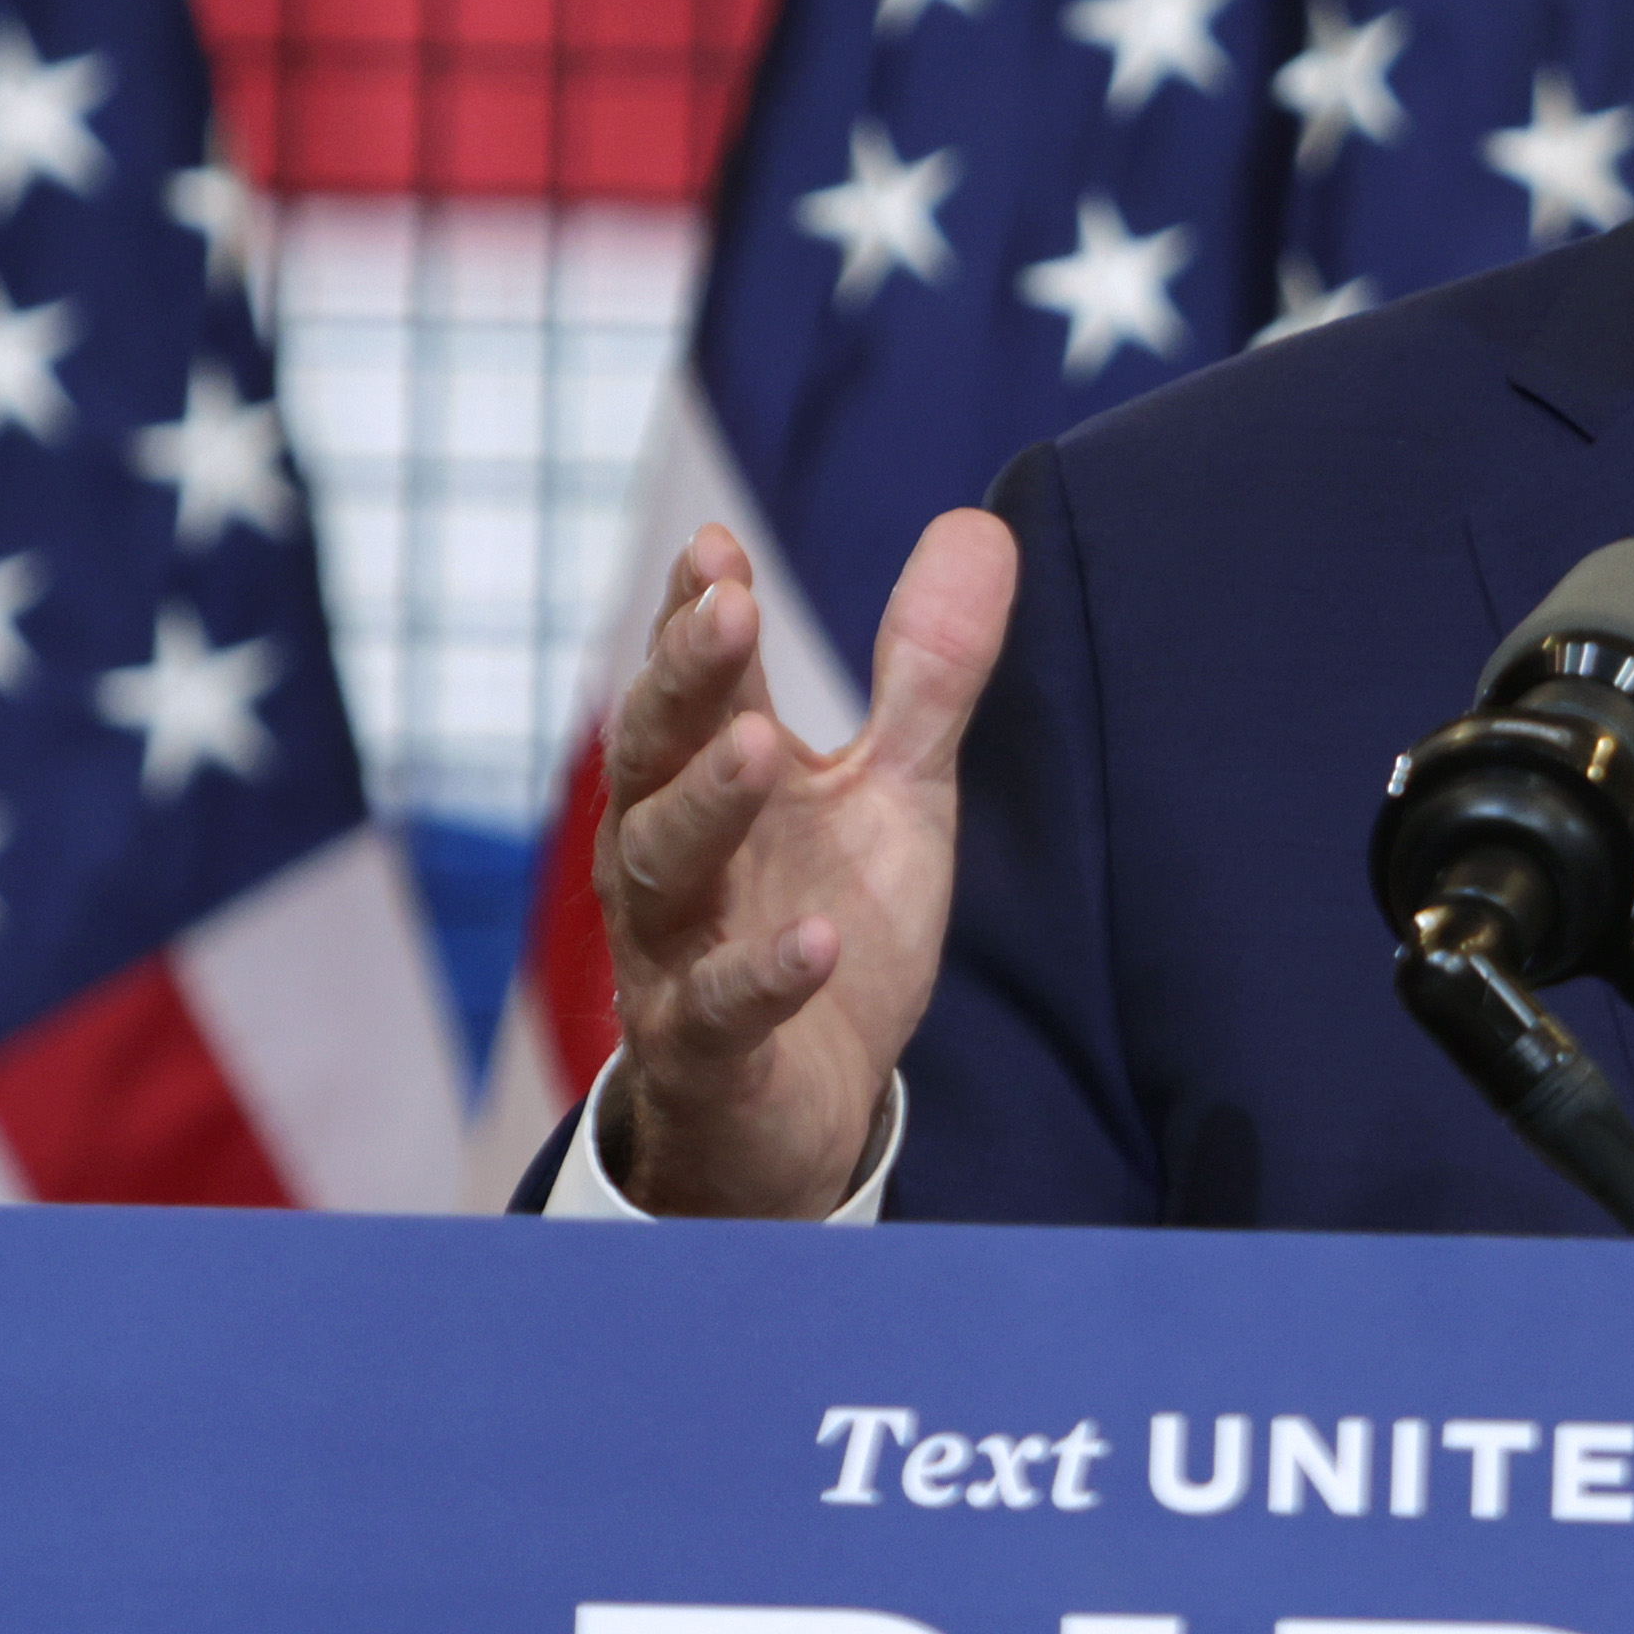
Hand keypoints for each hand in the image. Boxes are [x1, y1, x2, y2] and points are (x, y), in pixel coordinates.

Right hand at [590, 509, 1015, 1216]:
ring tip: (757, 745)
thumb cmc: (829, 920)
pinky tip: (817, 941)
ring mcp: (676, 951)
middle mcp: (671, 853)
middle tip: (726, 608)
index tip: (717, 545)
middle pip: (655, 752)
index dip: (698, 614)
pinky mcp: (707, 1049)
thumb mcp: (894, 792)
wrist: (799, 1109)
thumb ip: (925, 676)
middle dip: (685, 678)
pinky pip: (722, 1009)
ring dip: (706, 804)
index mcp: (712, 777)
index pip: (695, 680)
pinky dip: (763, 974)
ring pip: (660, 866)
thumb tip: (978, 523)